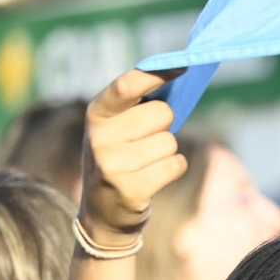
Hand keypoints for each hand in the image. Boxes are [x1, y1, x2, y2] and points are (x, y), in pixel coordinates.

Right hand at [80, 68, 189, 244]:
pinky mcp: (131, 190)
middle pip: (162, 114)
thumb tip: (180, 75)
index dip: (158, 74)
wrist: (103, 214)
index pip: (127, 85)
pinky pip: (175, 165)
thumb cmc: (120, 158)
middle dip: (165, 125)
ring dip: (167, 152)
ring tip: (146, 163)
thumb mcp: (116, 129)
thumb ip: (138, 105)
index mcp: (96, 114)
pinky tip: (154, 176)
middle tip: (147, 140)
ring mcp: (113, 165)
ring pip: (170, 142)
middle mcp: (99, 137)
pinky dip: (173, 168)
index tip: (183, 66)